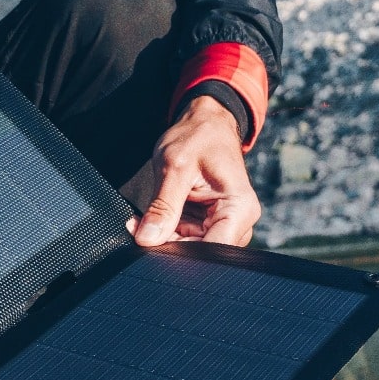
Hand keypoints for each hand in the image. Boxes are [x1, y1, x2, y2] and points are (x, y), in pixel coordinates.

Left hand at [127, 95, 260, 247]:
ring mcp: (221, 225)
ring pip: (187, 248)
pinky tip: (146, 220)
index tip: (152, 244)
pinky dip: (163, 231)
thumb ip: (163, 207)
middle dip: (166, 244)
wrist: (204, 125)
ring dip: (161, 237)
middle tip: (139, 228)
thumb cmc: (198, 137)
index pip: (213, 250)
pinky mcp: (205, 225)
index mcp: (239, 208)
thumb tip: (147, 239)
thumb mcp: (175, 168)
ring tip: (141, 220)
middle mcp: (236, 221)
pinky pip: (182, 238)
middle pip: (200, 253)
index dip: (181, 254)